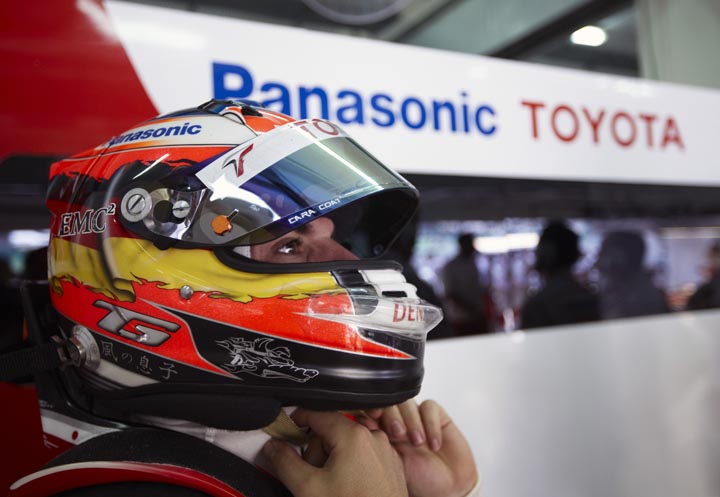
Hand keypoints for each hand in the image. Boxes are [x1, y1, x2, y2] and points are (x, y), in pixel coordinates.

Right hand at [262, 409, 407, 496]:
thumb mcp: (308, 487)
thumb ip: (285, 462)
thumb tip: (273, 446)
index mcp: (353, 435)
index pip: (317, 414)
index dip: (297, 421)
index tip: (284, 431)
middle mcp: (373, 437)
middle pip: (331, 433)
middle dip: (316, 452)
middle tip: (312, 477)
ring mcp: (385, 451)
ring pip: (347, 446)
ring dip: (333, 462)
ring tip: (331, 488)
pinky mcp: (391, 466)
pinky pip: (363, 457)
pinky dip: (350, 468)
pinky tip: (347, 489)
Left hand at [359, 399, 477, 496]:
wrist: (446, 490)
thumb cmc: (418, 483)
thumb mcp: (390, 465)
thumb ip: (376, 445)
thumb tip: (359, 426)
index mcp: (381, 432)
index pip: (372, 410)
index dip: (371, 409)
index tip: (372, 416)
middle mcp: (398, 423)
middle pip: (389, 402)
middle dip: (392, 415)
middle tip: (398, 434)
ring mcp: (417, 419)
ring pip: (408, 402)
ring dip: (411, 420)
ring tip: (417, 443)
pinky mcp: (437, 418)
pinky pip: (430, 408)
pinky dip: (431, 425)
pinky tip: (434, 445)